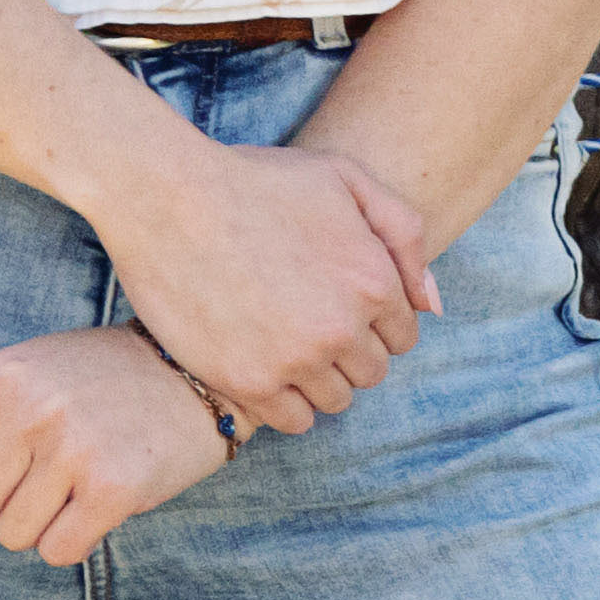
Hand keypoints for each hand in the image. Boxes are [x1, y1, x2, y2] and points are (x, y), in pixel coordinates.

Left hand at [0, 327, 239, 566]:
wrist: (206, 372)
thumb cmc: (113, 378)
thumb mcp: (40, 369)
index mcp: (2, 377)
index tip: (13, 466)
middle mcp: (32, 410)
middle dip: (7, 506)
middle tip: (49, 483)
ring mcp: (73, 449)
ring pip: (12, 535)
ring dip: (44, 526)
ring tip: (79, 490)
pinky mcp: (113, 488)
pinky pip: (58, 551)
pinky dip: (76, 542)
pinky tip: (101, 510)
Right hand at [95, 128, 440, 424]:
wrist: (166, 196)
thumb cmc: (256, 179)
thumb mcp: (346, 178)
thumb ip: (403, 236)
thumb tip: (433, 307)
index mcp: (373, 280)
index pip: (403, 336)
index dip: (372, 324)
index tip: (338, 309)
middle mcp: (343, 326)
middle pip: (372, 371)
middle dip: (349, 353)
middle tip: (307, 326)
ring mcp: (295, 359)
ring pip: (336, 400)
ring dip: (319, 381)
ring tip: (284, 348)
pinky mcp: (247, 382)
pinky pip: (293, 421)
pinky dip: (286, 405)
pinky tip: (266, 375)